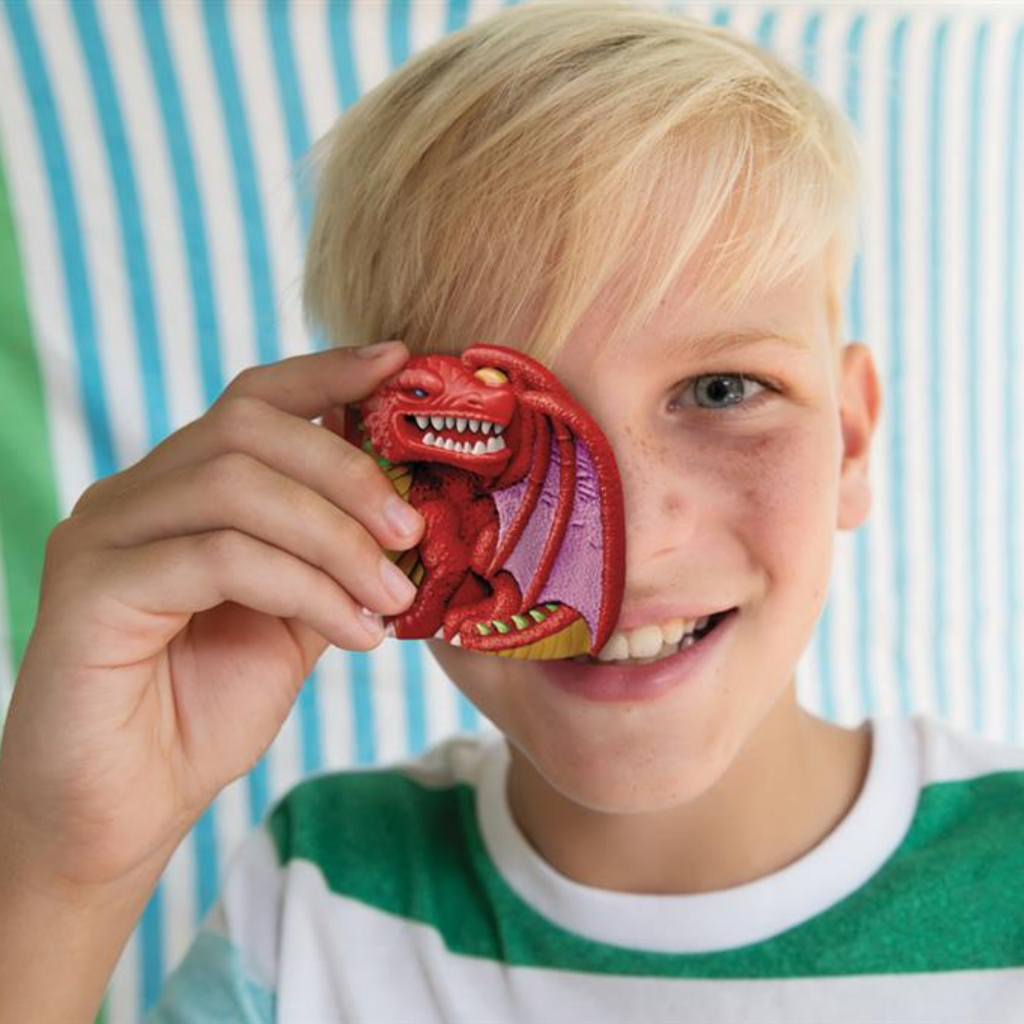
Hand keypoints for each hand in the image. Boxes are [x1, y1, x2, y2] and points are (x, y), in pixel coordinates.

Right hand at [0, 341, 423, 896]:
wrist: (125, 810)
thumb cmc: (203, 710)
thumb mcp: (292, 620)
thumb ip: (329, 557)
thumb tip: (406, 509)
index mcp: (178, 491)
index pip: (251, 400)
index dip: (327, 373)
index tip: (400, 365)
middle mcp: (133, 496)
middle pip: (247, 429)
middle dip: (347, 471)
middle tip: (413, 528)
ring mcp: (104, 535)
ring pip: (236, 487)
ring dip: (336, 538)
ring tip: (393, 595)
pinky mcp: (93, 589)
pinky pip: (220, 558)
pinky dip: (304, 588)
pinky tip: (354, 634)